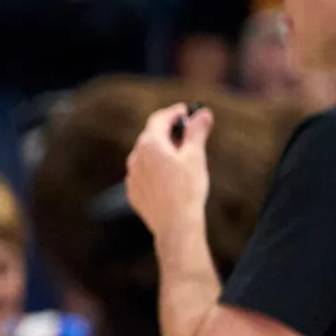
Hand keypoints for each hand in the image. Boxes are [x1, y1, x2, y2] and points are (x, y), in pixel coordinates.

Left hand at [124, 103, 214, 244]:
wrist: (175, 225)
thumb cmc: (187, 189)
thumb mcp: (195, 156)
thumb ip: (197, 131)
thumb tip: (203, 113)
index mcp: (150, 144)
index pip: (159, 119)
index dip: (174, 113)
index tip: (185, 111)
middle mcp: (136, 157)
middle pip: (151, 136)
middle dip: (168, 132)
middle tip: (186, 133)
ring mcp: (132, 176)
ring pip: (146, 156)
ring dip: (161, 152)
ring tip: (179, 157)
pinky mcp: (133, 192)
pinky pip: (143, 174)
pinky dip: (155, 170)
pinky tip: (169, 178)